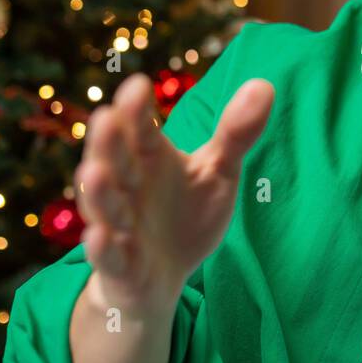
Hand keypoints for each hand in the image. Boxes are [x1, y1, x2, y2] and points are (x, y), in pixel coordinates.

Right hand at [74, 73, 273, 315]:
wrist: (163, 277)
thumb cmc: (186, 214)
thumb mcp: (217, 172)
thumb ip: (236, 133)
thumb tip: (266, 84)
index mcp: (148, 157)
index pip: (141, 129)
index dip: (137, 110)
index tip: (139, 85)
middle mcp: (127, 187)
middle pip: (114, 160)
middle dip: (108, 142)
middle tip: (106, 117)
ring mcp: (119, 226)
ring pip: (103, 206)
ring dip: (97, 191)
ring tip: (95, 172)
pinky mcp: (119, 265)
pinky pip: (108, 256)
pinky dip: (102, 248)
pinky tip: (100, 236)